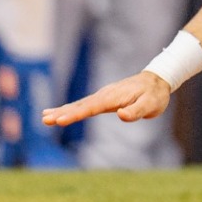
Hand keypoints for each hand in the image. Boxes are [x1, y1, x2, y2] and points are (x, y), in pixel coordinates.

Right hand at [41, 71, 169, 127]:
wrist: (157, 80)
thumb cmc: (155, 95)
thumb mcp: (151, 105)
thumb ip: (136, 111)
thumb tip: (121, 115)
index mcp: (113, 97)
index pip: (92, 108)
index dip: (75, 115)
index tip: (60, 120)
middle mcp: (105, 95)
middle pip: (81, 105)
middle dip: (62, 112)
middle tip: (45, 119)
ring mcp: (102, 96)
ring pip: (79, 104)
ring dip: (62, 110)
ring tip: (45, 117)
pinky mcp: (103, 99)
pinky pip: (84, 104)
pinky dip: (70, 108)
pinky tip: (59, 112)